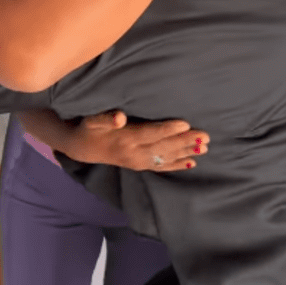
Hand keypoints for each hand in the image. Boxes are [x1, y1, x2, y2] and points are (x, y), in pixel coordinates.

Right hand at [64, 111, 208, 171]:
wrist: (81, 147)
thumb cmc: (88, 128)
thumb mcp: (91, 120)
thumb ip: (105, 118)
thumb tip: (120, 117)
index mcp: (125, 139)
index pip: (150, 134)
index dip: (168, 129)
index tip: (186, 124)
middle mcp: (134, 153)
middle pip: (163, 147)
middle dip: (185, 142)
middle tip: (205, 136)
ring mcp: (138, 162)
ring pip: (166, 158)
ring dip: (186, 153)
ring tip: (204, 148)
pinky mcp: (139, 165)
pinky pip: (161, 167)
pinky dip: (177, 165)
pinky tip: (192, 163)